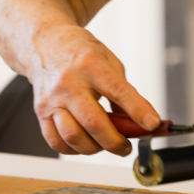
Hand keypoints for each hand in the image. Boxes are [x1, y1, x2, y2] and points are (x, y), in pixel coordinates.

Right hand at [26, 24, 159, 156]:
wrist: (45, 43)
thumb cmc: (81, 53)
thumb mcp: (109, 63)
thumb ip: (124, 92)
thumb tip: (140, 121)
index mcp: (90, 64)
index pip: (118, 91)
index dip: (138, 111)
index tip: (152, 125)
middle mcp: (69, 82)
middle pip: (94, 122)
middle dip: (116, 142)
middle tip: (126, 146)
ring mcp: (52, 98)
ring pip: (74, 136)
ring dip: (95, 148)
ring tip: (105, 144)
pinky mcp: (41, 112)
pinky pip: (56, 141)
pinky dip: (74, 149)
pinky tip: (85, 143)